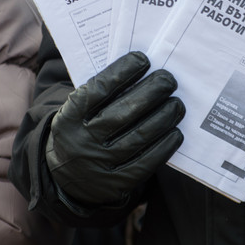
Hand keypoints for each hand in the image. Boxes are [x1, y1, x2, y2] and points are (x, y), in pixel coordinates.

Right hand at [45, 51, 184, 205]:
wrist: (66, 177)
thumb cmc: (83, 129)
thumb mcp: (78, 111)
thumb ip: (100, 92)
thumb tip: (139, 66)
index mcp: (69, 117)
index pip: (98, 90)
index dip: (122, 72)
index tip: (143, 59)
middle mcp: (81, 142)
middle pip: (122, 113)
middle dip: (150, 92)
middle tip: (168, 80)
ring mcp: (98, 165)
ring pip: (138, 137)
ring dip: (163, 117)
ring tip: (177, 104)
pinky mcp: (115, 184)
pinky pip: (145, 163)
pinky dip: (164, 146)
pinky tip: (176, 132)